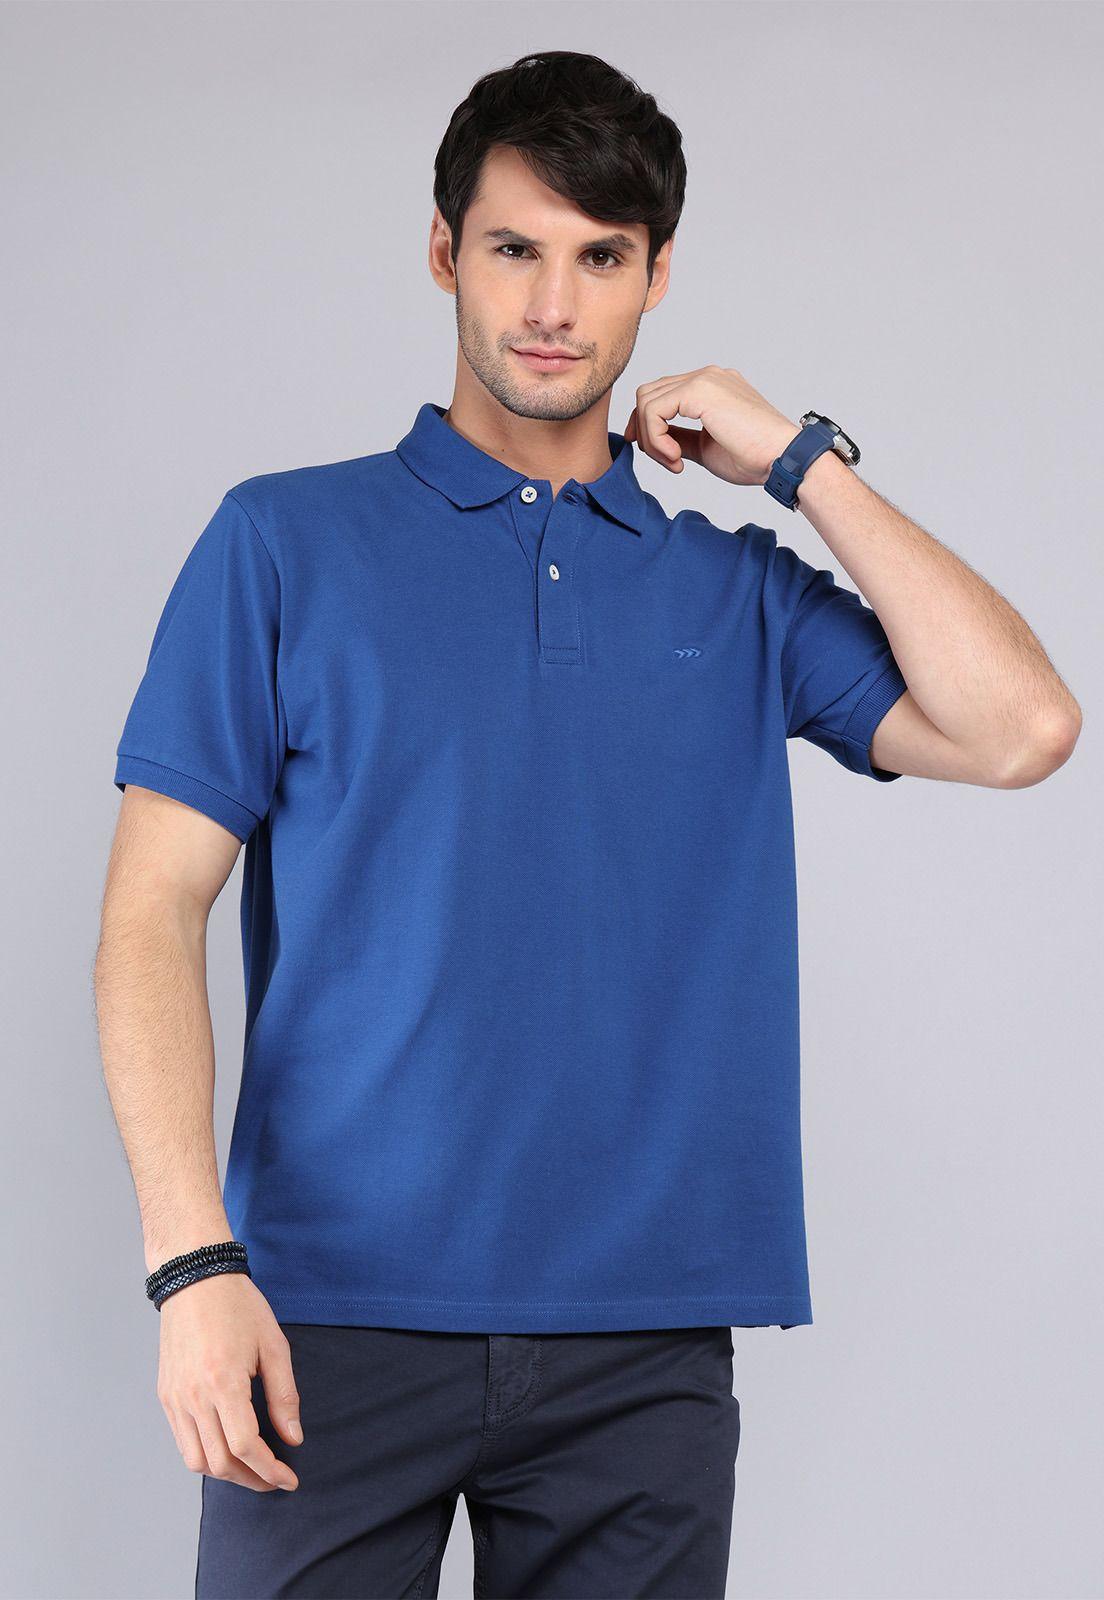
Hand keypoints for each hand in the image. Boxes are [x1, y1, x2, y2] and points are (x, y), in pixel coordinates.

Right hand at [155, 1272, 302, 1491]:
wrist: (195, 1280)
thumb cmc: (239, 1307)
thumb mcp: (274, 1345)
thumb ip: (284, 1396)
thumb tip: (293, 1438)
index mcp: (224, 1383)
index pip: (246, 1448)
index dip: (270, 1471)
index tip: (289, 1480)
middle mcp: (193, 1397)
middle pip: (220, 1463)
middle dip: (251, 1480)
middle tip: (274, 1479)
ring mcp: (175, 1398)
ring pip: (196, 1460)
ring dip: (226, 1473)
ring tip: (252, 1468)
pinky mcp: (165, 1395)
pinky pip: (182, 1441)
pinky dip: (205, 1455)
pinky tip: (227, 1447)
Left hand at [624, 366, 798, 486]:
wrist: (781, 458)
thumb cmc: (754, 457)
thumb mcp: (705, 447)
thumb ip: (679, 438)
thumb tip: (654, 441)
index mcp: (712, 386)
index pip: (663, 395)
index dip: (649, 425)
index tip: (660, 455)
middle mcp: (706, 377)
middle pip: (649, 394)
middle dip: (646, 431)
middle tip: (667, 461)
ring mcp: (703, 379)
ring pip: (646, 401)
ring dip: (651, 438)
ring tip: (674, 461)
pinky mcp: (699, 390)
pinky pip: (653, 410)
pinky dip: (655, 438)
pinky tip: (675, 456)